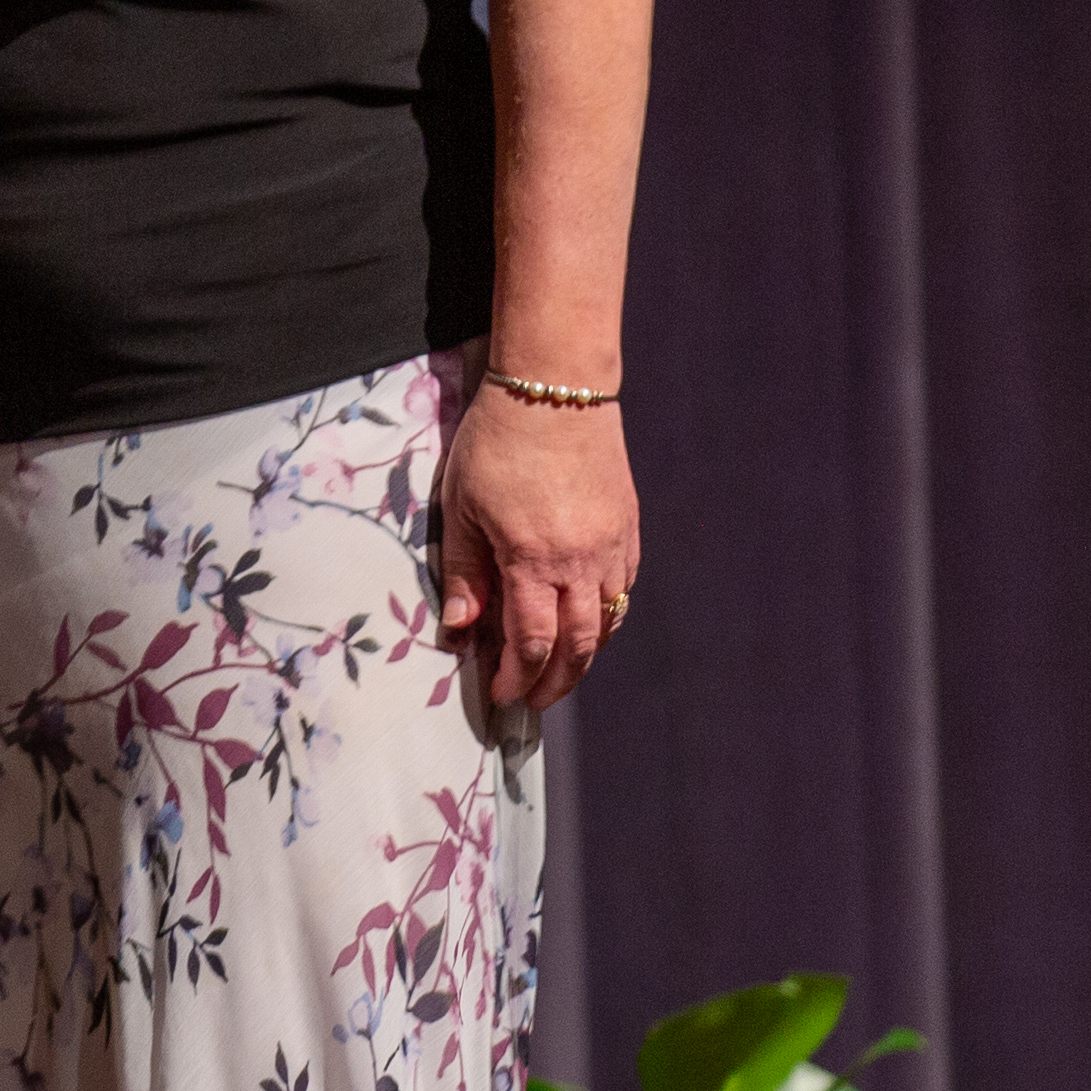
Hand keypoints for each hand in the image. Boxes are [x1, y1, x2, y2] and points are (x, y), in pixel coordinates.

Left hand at [435, 376, 635, 713]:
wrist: (555, 388)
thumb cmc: (497, 442)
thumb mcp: (462, 506)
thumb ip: (466, 571)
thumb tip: (461, 628)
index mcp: (533, 559)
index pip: (531, 642)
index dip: (518, 677)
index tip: (502, 695)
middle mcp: (581, 562)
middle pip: (577, 646)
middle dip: (556, 682)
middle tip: (534, 701)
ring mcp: (612, 545)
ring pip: (608, 622)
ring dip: (584, 656)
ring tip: (560, 673)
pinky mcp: (628, 527)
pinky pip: (624, 589)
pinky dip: (607, 617)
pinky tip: (587, 623)